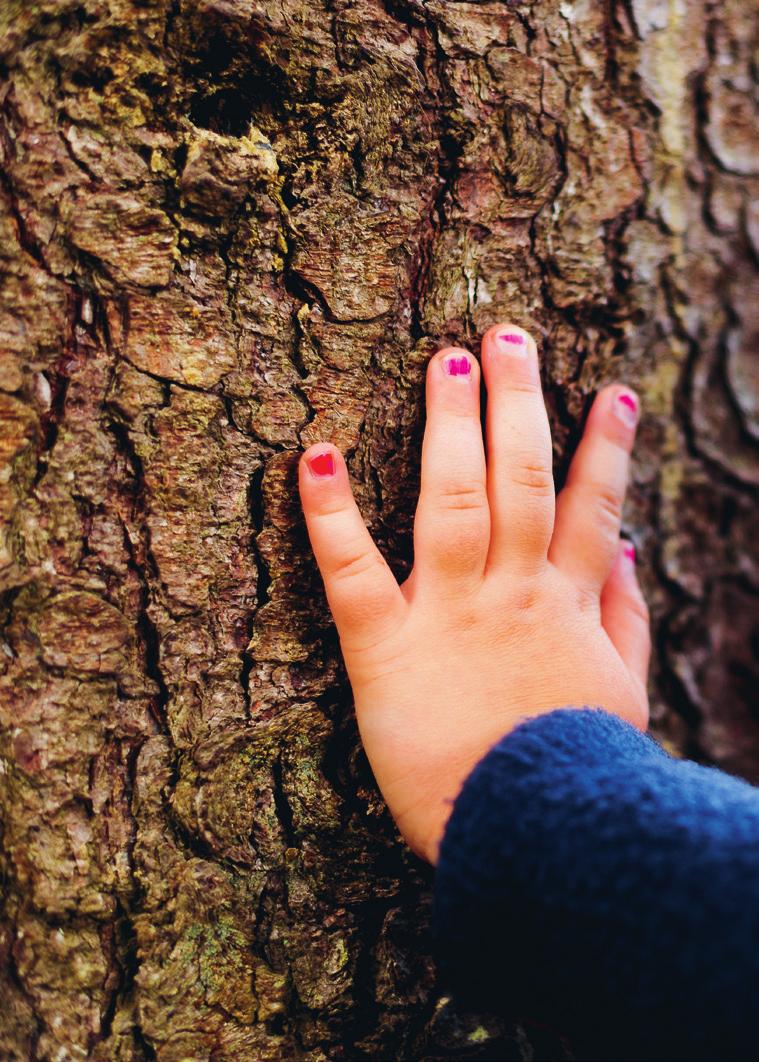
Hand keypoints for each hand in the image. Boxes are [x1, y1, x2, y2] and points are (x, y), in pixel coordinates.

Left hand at [298, 324, 649, 863]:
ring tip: (450, 360)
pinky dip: (332, 514)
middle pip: (522, 479)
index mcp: (566, 605)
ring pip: (455, 499)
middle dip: (520, 402)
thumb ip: (628, 617)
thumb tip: (636, 548)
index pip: (593, 508)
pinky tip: (317, 454)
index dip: (607, 447)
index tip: (614, 393)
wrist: (533, 840)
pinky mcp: (387, 649)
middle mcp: (513, 592)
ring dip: (453, 425)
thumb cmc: (575, 770)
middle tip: (509, 337)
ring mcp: (451, 613)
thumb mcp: (621, 692)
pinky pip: (355, 572)